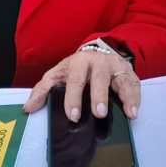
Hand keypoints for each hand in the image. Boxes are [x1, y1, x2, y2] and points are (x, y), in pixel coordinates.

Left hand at [25, 50, 140, 120]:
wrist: (98, 51)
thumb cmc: (77, 67)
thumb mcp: (58, 74)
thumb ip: (43, 90)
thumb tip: (29, 108)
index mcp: (79, 62)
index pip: (75, 80)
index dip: (73, 98)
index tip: (73, 115)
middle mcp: (99, 62)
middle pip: (100, 79)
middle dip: (99, 96)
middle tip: (100, 113)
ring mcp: (115, 66)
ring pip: (121, 80)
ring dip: (126, 97)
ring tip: (129, 113)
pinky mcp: (128, 72)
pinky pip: (134, 84)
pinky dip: (136, 98)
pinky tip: (134, 111)